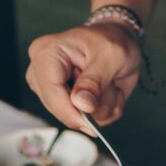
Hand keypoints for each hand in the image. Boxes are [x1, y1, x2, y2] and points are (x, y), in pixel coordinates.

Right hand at [26, 22, 140, 134]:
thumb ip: (94, 81)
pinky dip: (105, 110)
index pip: (51, 92)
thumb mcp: (110, 56)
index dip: (71, 112)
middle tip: (109, 84)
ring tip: (109, 84)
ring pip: (77, 118)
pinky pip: (88, 121)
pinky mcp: (65, 102)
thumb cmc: (113, 40)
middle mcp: (43, 73)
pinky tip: (108, 92)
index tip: (92, 124)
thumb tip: (81, 104)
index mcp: (47, 54)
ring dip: (102, 107)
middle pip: (61, 110)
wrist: (122, 42)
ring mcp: (54, 89)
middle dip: (93, 105)